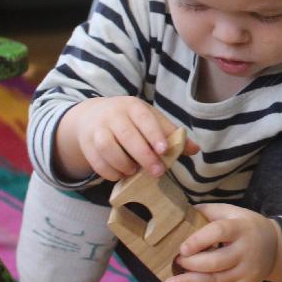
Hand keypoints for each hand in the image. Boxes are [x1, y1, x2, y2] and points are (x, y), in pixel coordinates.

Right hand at [53, 96, 199, 181]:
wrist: (92, 116)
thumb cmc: (130, 120)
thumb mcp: (150, 120)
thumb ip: (171, 134)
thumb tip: (195, 149)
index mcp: (132, 106)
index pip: (144, 119)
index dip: (154, 134)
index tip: (164, 150)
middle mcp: (113, 115)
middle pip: (127, 135)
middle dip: (144, 156)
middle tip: (158, 172)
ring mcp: (97, 129)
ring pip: (107, 148)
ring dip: (123, 164)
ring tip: (134, 172)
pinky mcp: (86, 144)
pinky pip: (96, 162)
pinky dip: (109, 172)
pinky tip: (121, 175)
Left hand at [165, 204, 281, 281]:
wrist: (276, 246)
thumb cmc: (247, 225)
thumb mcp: (232, 212)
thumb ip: (209, 211)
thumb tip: (181, 211)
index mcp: (241, 227)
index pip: (219, 232)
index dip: (199, 240)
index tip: (182, 248)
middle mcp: (246, 250)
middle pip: (215, 262)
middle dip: (191, 263)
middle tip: (176, 260)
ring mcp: (246, 270)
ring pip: (216, 279)